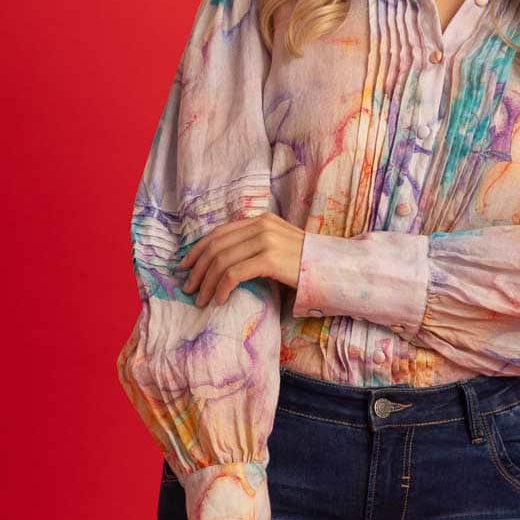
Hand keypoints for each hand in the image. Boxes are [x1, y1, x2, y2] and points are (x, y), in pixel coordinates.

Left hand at [177, 214, 305, 305]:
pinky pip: (234, 273)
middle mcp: (261, 225)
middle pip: (216, 246)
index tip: (186, 266)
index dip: (198, 250)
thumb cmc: (306, 262)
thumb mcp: (279, 244)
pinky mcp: (269, 258)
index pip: (219, 232)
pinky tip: (220, 299)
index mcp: (260, 219)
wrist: (333, 267)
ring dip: (207, 282)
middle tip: (189, 287)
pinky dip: (222, 288)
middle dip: (198, 269)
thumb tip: (224, 260)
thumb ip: (256, 243)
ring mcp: (265, 240)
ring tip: (201, 299)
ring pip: (221, 260)